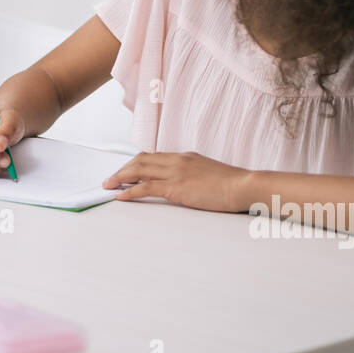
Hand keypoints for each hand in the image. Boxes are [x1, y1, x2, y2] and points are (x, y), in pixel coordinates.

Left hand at [103, 152, 251, 211]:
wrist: (244, 186)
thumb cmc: (233, 185)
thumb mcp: (210, 175)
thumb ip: (194, 176)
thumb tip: (186, 186)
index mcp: (185, 157)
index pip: (152, 156)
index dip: (135, 163)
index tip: (125, 171)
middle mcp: (177, 160)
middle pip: (141, 160)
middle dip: (123, 169)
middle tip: (111, 179)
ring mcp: (176, 172)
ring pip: (139, 170)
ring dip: (120, 178)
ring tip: (108, 186)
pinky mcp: (176, 187)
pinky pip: (146, 187)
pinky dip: (130, 190)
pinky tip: (121, 196)